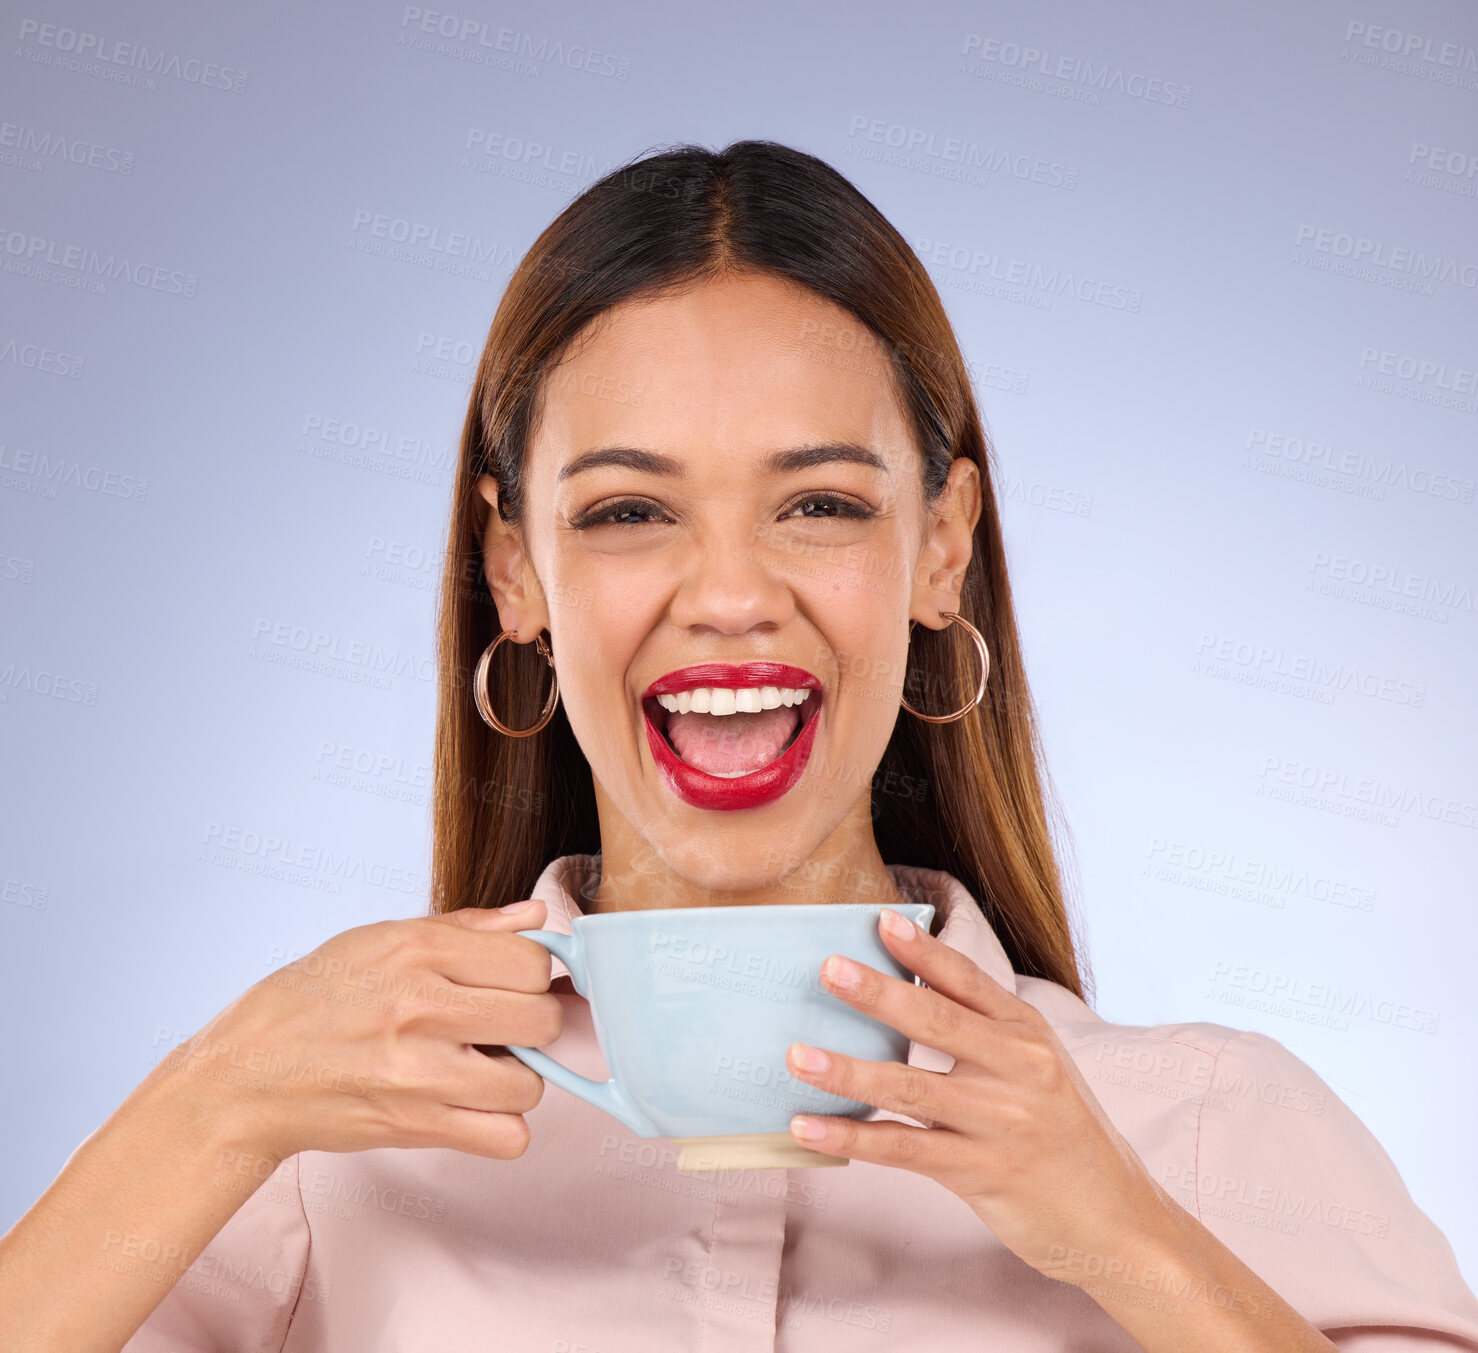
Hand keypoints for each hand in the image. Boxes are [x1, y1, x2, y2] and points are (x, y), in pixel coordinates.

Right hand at [150, 900, 561, 1167]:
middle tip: (502, 1027)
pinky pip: (507, 1137)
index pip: (533, 960)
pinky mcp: (413, 1127)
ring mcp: (419, 1072)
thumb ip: (466, 926)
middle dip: (534, 1024)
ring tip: (481, 1068)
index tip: (514, 984)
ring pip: (532, 1084)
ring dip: (517, 1080)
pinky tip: (472, 1106)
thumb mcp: (379, 939)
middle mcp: (422, 1007)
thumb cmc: (310, 1001)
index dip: (533, 974)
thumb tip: (536, 915)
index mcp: (419, 950)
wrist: (242, 1076)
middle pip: (543, 1020)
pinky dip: (500, 1128)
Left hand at [783, 906, 1165, 1279]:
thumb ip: (982, 1031)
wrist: (1116, 1220)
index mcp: (1028, 1033)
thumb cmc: (1061, 1134)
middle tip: (828, 969)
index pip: (968, 980)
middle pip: (935, 1021)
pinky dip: (851, 1136)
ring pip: (910, 1088)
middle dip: (877, 993)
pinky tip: (807, 1127)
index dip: (923, 950)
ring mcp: (1000, 1122)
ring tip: (797, 1055)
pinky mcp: (981, 1173)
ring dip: (848, 1071)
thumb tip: (902, 993)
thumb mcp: (1036, 1068)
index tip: (880, 920)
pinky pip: (903, 1150)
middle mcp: (1019, 1069)